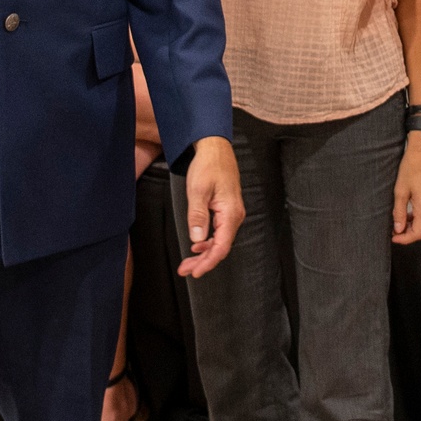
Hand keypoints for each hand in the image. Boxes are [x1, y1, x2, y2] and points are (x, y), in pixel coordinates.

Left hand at [178, 136, 244, 278]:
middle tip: (185, 271)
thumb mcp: (198, 190)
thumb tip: (196, 240)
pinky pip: (218, 232)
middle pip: (220, 247)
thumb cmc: (208, 166)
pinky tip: (196, 246)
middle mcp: (234, 216)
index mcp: (230, 213)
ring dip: (203, 253)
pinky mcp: (226, 210)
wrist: (215, 148)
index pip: (221, 246)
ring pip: (219, 241)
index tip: (195, 273)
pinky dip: (206, 242)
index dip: (208, 262)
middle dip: (203, 262)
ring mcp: (231, 213)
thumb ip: (197, 216)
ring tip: (187, 263)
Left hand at [392, 133, 420, 244]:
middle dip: (409, 234)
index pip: (417, 233)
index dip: (405, 239)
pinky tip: (408, 213)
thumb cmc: (410, 168)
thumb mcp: (399, 191)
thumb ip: (399, 212)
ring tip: (399, 222)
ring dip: (413, 226)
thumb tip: (398, 228)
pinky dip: (418, 217)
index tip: (393, 238)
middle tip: (394, 232)